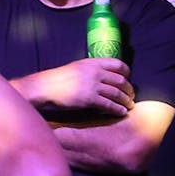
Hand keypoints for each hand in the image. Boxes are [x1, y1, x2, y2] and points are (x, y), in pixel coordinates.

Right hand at [19, 58, 134, 115]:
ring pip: (117, 93)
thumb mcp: (76, 68)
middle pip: (121, 80)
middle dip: (129, 90)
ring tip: (129, 106)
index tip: (127, 80)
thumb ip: (90, 70)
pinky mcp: (88, 99)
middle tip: (131, 96)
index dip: (126, 73)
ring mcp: (92, 86)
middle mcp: (95, 72)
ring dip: (126, 101)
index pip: (118, 64)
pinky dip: (117, 109)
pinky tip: (121, 112)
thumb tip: (103, 76)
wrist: (43, 88)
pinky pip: (109, 105)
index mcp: (92, 63)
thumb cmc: (57, 80)